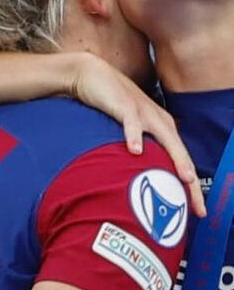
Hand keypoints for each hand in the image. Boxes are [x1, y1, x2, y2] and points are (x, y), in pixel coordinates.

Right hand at [71, 52, 205, 218]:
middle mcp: (159, 121)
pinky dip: (134, 136)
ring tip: (185, 179)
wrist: (92, 76)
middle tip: (198, 207)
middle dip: (192, 180)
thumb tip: (136, 180)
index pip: (181, 161)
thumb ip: (137, 151)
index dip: (191, 187)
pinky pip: (131, 122)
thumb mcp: (129, 132)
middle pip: (181, 154)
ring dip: (177, 159)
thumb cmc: (111, 107)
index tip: (196, 212)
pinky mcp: (125, 104)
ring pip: (165, 138)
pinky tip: (135, 151)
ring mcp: (144, 112)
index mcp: (162, 129)